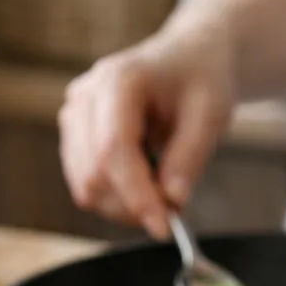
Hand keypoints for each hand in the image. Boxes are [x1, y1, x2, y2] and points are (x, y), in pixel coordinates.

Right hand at [59, 29, 237, 239]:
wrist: (188, 58)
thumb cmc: (201, 80)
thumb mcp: (211, 115)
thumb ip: (189, 158)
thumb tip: (171, 201)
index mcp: (119, 80)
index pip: (113, 149)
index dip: (136, 195)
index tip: (164, 227)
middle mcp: (86, 96)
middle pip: (93, 173)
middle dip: (133, 205)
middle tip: (174, 211)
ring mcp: (74, 115)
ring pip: (86, 185)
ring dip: (124, 205)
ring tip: (164, 193)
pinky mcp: (75, 134)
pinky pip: (86, 183)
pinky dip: (116, 197)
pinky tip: (146, 185)